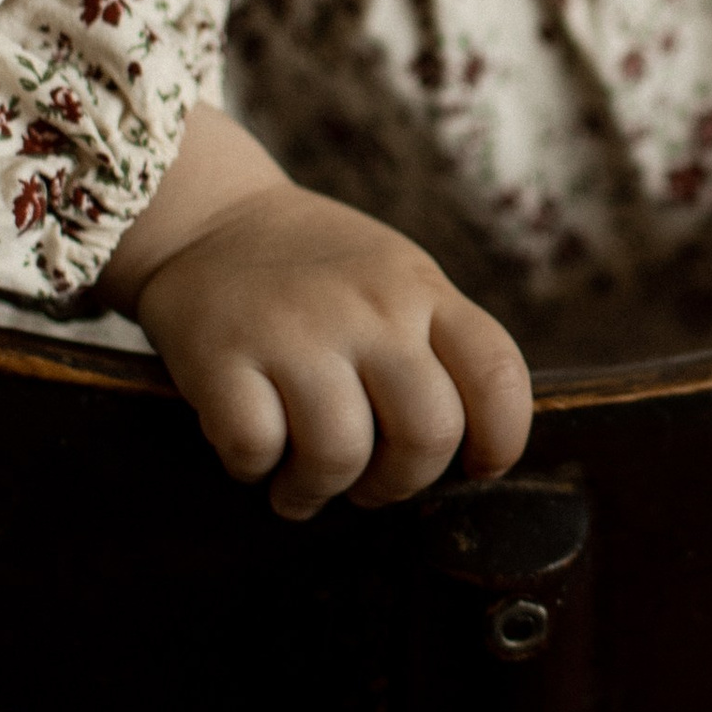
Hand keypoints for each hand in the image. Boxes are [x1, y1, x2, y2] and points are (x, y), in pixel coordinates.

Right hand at [102, 107, 531, 517]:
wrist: (209, 220)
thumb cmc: (316, 272)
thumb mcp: (396, 278)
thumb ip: (436, 345)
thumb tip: (468, 453)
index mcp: (422, 290)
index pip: (497, 374)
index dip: (501, 440)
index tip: (476, 467)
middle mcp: (369, 308)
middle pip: (428, 432)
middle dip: (402, 483)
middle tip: (371, 485)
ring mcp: (295, 331)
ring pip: (340, 455)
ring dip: (321, 490)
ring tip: (304, 482)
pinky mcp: (221, 356)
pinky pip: (256, 449)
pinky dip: (255, 469)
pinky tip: (255, 452)